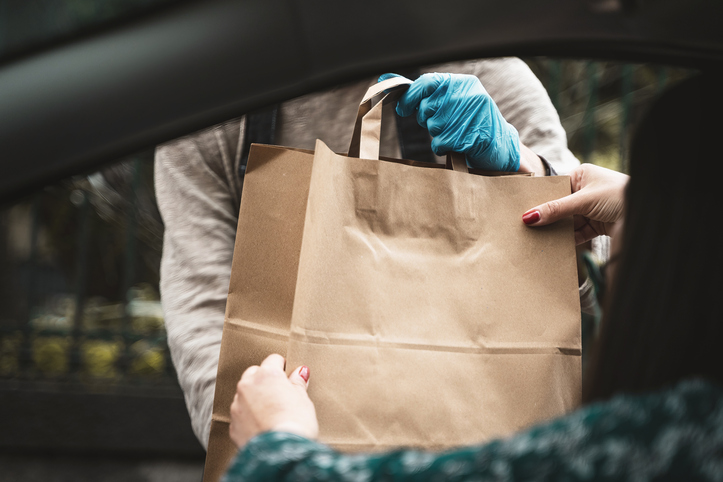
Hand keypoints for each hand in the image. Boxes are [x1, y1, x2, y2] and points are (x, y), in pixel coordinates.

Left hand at [229, 354, 318, 448]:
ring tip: (270, 412)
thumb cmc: (296, 422)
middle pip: (254, 373)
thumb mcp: (303, 399)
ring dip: (255, 398)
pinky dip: (249, 417)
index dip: (282, 367)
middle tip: (279, 394)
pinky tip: (262, 426)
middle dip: (264, 380)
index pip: (273, 359)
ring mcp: (237, 405)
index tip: (288, 377)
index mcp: (267, 374)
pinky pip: (240, 414)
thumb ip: (298, 383)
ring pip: (245, 394)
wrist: (280, 452)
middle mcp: (247, 385)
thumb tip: (300, 371)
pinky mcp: (233, 424)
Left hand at [379, 72, 520, 170]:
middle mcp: (469, 95)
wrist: (500, 146)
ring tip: (454, 134)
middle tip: (442, 124)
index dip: (410, 97)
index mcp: (463, 83)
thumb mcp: (451, 101)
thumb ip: (422, 92)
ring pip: (432, 127)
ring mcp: (471, 116)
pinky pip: (440, 143)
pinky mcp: (471, 137)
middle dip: (427, 120)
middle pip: (427, 108)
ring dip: (437, 135)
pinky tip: (456, 145)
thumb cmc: (468, 122)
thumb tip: (384, 79)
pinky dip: (443, 147)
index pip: (427, 82)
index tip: (402, 108)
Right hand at [522, 164, 628, 244]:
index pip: (554, 189)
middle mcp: (585, 190)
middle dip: (547, 218)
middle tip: (526, 228)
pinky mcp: (597, 225)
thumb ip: (556, 210)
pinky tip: (555, 246)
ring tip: (538, 239)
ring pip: (567, 221)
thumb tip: (528, 217)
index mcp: (582, 175)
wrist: (648, 214)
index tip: (523, 212)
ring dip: (557, 231)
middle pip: (559, 206)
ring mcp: (591, 209)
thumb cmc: (618, 196)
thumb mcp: (583, 201)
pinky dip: (568, 240)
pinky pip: (577, 233)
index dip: (540, 200)